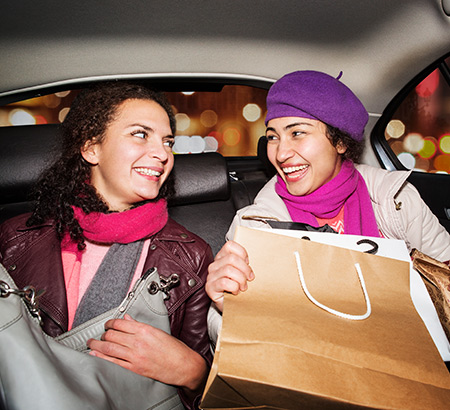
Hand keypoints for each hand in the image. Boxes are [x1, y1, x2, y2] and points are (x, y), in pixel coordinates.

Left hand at [87, 315, 206, 392]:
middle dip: (103, 334)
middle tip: (100, 334)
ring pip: (109, 348)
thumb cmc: (174, 349)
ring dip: (97, 345)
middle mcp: (138, 342)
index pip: (120, 323)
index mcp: (145, 330)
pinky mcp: (134, 368)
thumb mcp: (158, 332)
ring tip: (91, 344)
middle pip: (112, 335)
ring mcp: (135, 356)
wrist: (183, 365)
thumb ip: (139, 325)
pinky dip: (102, 358)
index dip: (110, 323)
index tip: (107, 324)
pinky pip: (113, 362)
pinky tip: (95, 355)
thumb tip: (127, 319)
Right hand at [205, 240, 253, 311]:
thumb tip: (254, 261)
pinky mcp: (210, 287)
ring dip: (240, 280)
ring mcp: (211, 276)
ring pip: (228, 270)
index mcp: (222, 258)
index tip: (248, 263)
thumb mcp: (243, 273)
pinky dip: (234, 287)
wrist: (233, 306)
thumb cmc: (238, 288)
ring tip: (243, 287)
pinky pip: (224, 283)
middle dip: (245, 269)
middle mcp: (214, 265)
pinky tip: (236, 292)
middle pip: (232, 258)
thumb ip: (245, 264)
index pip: (230, 245)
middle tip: (249, 278)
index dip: (242, 253)